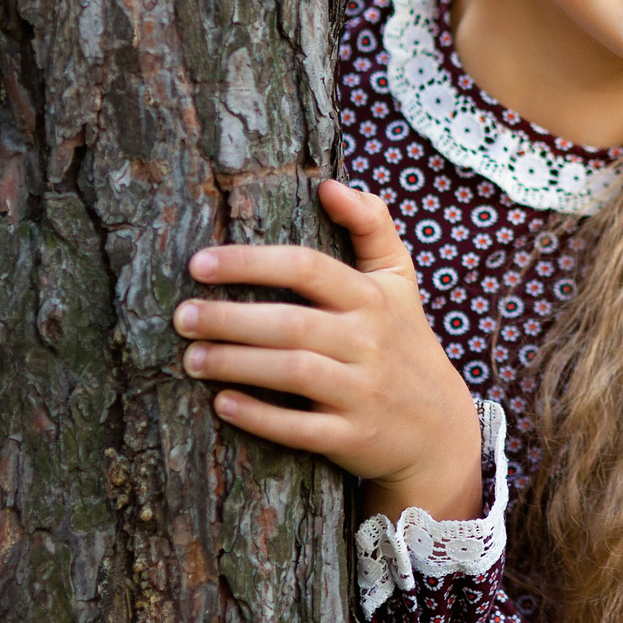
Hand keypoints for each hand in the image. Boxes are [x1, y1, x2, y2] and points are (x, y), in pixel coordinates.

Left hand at [174, 180, 483, 522]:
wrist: (440, 427)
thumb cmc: (404, 341)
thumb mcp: (398, 280)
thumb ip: (371, 225)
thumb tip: (330, 185)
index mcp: (370, 298)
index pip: (307, 267)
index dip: (251, 263)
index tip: (198, 264)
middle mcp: (369, 341)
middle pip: (292, 323)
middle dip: (230, 319)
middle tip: (182, 317)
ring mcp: (363, 391)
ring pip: (293, 373)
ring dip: (236, 364)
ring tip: (191, 358)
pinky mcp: (354, 437)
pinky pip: (302, 428)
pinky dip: (260, 417)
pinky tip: (223, 404)